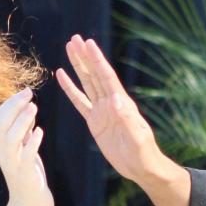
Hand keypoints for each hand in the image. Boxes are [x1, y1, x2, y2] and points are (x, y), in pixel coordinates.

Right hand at [0, 89, 53, 205]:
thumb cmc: (29, 177)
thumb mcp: (25, 151)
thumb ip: (24, 133)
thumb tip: (28, 111)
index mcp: (2, 144)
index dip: (12, 102)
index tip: (27, 91)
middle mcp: (3, 152)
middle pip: (2, 122)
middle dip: (15, 105)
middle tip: (30, 94)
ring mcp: (12, 163)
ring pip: (11, 137)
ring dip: (22, 120)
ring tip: (35, 108)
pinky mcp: (25, 174)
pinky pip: (25, 156)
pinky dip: (32, 142)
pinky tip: (40, 131)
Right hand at [57, 34, 171, 186]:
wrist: (140, 167)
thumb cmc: (144, 153)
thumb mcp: (137, 138)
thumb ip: (128, 120)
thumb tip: (116, 101)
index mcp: (122, 103)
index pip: (107, 77)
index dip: (97, 60)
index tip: (88, 43)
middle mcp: (111, 103)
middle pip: (95, 75)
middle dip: (85, 56)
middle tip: (74, 38)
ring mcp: (102, 111)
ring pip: (87, 83)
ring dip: (78, 66)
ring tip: (69, 48)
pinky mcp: (94, 122)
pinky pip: (79, 102)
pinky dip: (70, 89)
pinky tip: (61, 76)